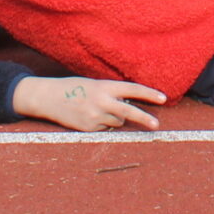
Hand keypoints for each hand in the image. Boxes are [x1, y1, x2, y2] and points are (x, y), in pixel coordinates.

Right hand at [15, 74, 167, 132]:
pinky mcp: (89, 129)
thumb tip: (129, 105)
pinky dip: (102, 124)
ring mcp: (95, 117)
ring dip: (115, 118)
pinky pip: (104, 128)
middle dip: (144, 118)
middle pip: (129, 112)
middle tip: (157, 125)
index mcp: (104, 86)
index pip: (132, 89)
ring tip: (98, 109)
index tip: (163, 98)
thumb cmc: (75, 88)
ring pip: (117, 122)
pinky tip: (89, 116)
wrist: (49, 98)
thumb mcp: (95, 85)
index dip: (149, 94)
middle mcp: (101, 102)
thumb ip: (111, 94)